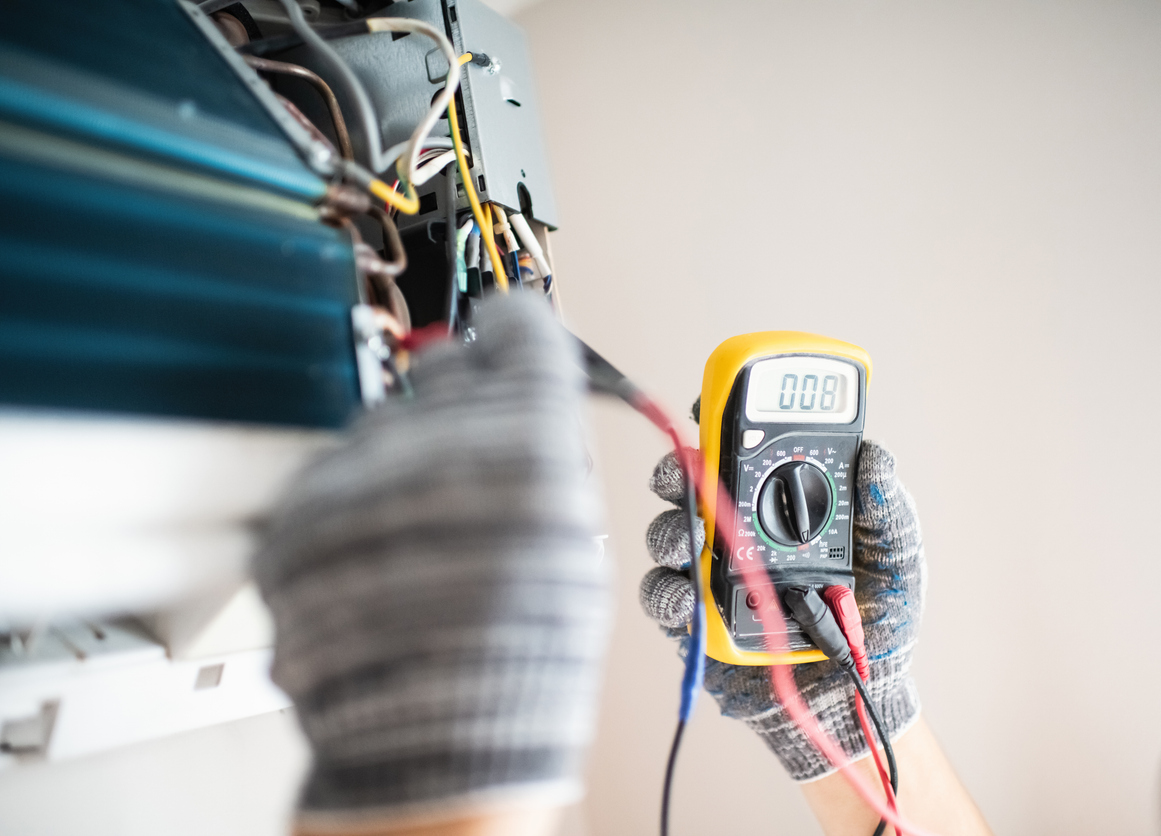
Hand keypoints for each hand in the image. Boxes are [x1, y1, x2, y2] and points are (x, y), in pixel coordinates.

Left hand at [254, 294, 609, 830]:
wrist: (437, 745)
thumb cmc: (523, 657)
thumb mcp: (575, 537)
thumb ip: (547, 446)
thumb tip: (522, 379)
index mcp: (531, 444)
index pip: (520, 330)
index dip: (517, 325)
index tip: (510, 325)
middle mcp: (441, 443)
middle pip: (446, 371)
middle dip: (462, 400)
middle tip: (473, 456)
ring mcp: (359, 475)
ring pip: (386, 422)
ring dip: (407, 456)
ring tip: (424, 535)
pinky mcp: (296, 515)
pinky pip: (334, 474)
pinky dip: (357, 502)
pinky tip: (382, 556)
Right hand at [639, 439, 925, 779]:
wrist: (858, 694)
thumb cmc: (879, 620)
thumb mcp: (894, 554)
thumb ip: (885, 505)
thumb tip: (875, 456)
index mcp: (781, 502)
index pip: (739, 452)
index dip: (719, 425)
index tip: (712, 410)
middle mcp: (739, 531)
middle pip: (689, 486)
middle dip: (679, 474)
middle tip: (688, 477)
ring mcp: (713, 572)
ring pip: (668, 535)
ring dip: (672, 531)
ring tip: (692, 541)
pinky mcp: (696, 617)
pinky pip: (663, 595)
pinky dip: (668, 590)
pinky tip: (689, 593)